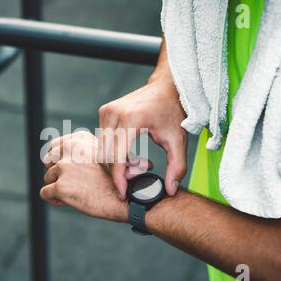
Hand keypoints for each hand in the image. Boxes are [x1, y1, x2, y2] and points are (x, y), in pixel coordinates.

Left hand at [40, 131, 128, 221]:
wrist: (125, 198)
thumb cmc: (114, 180)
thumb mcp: (100, 154)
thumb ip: (79, 151)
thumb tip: (52, 154)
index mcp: (79, 139)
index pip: (53, 147)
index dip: (59, 162)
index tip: (72, 171)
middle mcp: (71, 148)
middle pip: (47, 162)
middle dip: (57, 174)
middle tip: (76, 183)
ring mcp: (65, 166)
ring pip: (47, 178)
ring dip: (59, 188)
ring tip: (79, 192)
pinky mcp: (61, 185)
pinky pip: (45, 193)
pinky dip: (55, 199)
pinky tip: (72, 200)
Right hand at [98, 76, 186, 198]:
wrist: (165, 87)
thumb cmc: (172, 111)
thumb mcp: (178, 140)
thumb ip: (177, 167)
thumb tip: (170, 190)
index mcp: (131, 119)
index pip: (117, 157)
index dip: (119, 179)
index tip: (124, 193)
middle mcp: (113, 113)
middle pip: (106, 156)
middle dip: (118, 173)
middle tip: (137, 177)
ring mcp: (106, 111)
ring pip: (102, 150)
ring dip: (116, 164)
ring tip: (137, 164)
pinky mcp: (103, 112)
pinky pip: (102, 141)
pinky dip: (113, 154)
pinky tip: (130, 156)